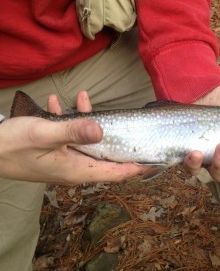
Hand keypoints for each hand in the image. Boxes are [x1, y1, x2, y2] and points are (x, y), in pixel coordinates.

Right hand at [0, 91, 147, 183]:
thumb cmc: (14, 145)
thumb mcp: (45, 134)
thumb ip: (73, 131)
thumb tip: (101, 128)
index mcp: (79, 170)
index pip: (116, 173)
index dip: (137, 167)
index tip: (154, 159)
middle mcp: (76, 168)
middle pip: (107, 156)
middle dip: (118, 139)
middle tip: (131, 124)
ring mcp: (66, 159)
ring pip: (88, 141)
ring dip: (88, 121)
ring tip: (83, 98)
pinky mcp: (56, 151)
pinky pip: (70, 136)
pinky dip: (70, 120)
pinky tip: (60, 102)